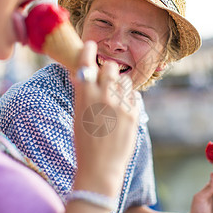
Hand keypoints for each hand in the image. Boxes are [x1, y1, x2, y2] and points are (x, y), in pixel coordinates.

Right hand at [72, 41, 138, 197]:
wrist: (101, 168)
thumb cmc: (85, 144)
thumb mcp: (78, 116)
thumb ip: (83, 94)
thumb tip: (81, 76)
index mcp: (85, 96)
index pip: (86, 63)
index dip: (88, 50)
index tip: (91, 45)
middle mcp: (103, 97)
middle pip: (111, 67)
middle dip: (109, 71)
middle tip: (107, 80)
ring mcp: (120, 105)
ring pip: (125, 81)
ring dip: (121, 85)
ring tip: (115, 100)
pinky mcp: (134, 114)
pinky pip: (134, 96)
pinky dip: (129, 99)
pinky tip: (123, 110)